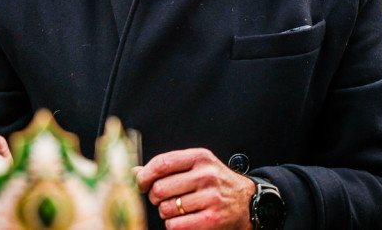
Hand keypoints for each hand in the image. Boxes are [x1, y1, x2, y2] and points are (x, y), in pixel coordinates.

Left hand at [136, 148, 254, 229]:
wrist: (247, 201)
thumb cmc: (215, 182)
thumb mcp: (196, 166)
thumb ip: (167, 167)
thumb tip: (134, 172)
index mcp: (200, 157)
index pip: (162, 163)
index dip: (145, 175)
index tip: (140, 183)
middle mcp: (206, 175)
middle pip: (160, 188)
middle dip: (155, 197)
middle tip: (162, 198)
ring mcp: (210, 198)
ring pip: (166, 209)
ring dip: (165, 212)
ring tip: (178, 209)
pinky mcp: (211, 220)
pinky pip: (175, 225)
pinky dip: (173, 225)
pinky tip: (183, 220)